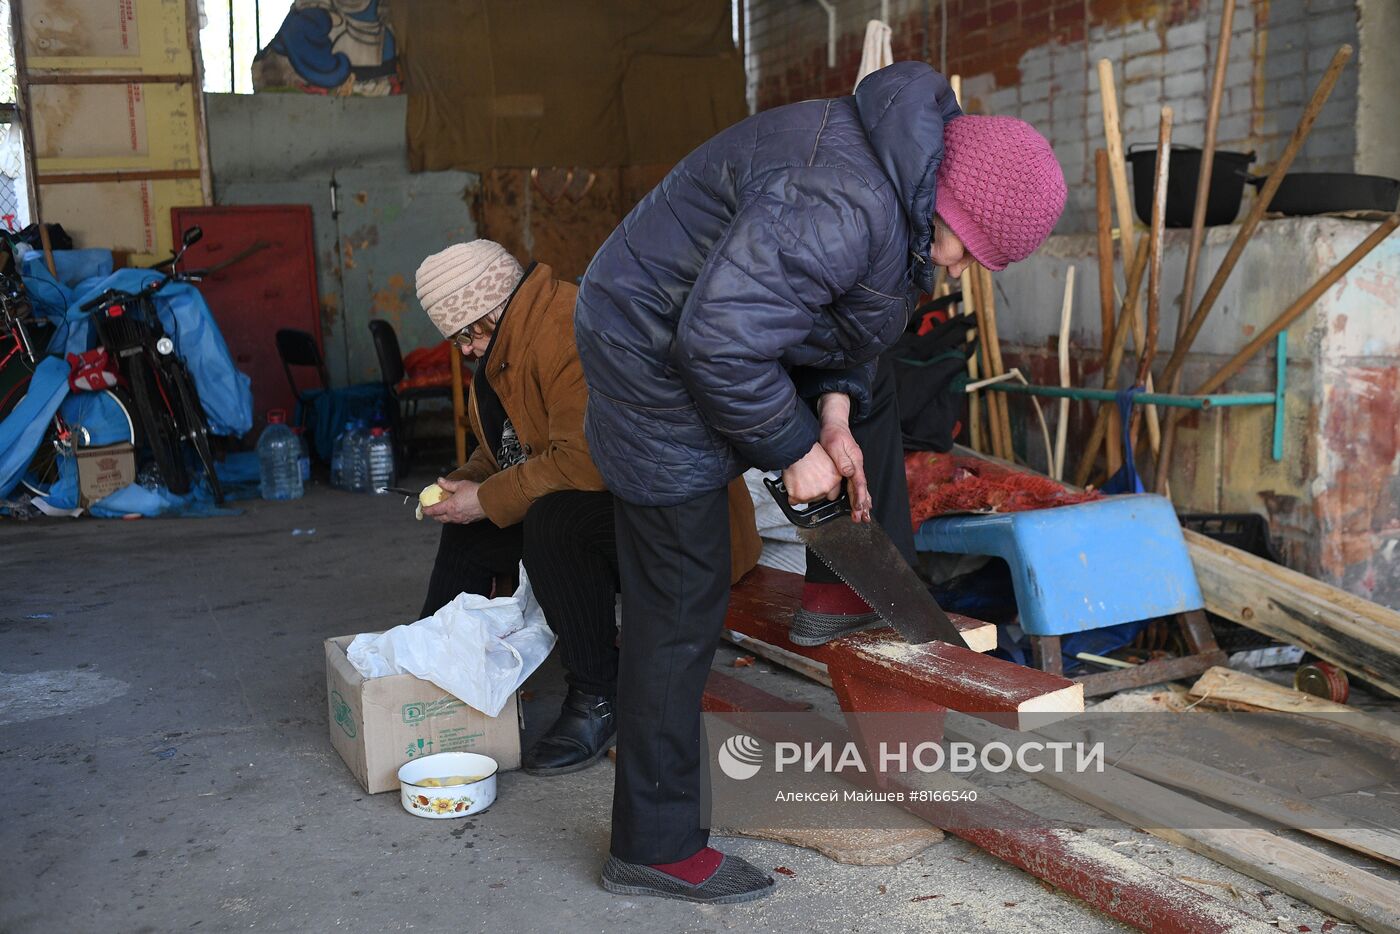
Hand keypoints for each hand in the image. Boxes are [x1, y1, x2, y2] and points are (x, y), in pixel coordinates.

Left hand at [422, 476, 484, 523]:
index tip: (423, 509)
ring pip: (448, 521)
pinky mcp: (468, 521)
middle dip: (434, 515)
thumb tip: (440, 481)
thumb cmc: (476, 493)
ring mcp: (461, 519)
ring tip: (443, 512)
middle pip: (439, 518)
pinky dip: (453, 518)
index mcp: (450, 506)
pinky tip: (455, 513)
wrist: (490, 500)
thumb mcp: (460, 485)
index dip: (427, 510)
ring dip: (443, 517)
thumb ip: (448, 484)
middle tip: (432, 511)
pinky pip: (457, 521)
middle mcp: (454, 515)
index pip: (434, 511)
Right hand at [781, 443, 843, 503]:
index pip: (833, 494)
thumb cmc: (809, 451)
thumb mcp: (828, 461)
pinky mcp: (800, 496)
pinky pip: (794, 501)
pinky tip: (792, 484)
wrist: (796, 449)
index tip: (820, 487)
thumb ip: (829, 475)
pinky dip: (792, 496)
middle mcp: (826, 487)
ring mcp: (813, 493)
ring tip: (799, 479)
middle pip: (819, 498)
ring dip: (802, 493)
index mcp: (835, 478)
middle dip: (813, 492)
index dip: (825, 490)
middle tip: (807, 480)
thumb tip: (827, 483)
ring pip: (807, 500)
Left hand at [817, 394, 871, 521]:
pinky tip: (860, 503)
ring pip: (861, 487)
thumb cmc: (832, 433)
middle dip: (862, 505)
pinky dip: (859, 495)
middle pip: (862, 488)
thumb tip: (849, 473)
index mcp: (855, 461)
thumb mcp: (835, 445)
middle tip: (862, 519)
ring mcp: (855, 466)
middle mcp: (857, 465)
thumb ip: (843, 460)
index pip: (859, 482)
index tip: (859, 508)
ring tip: (864, 516)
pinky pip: (856, 484)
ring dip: (863, 503)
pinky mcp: (850, 467)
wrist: (833, 423)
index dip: (860, 496)